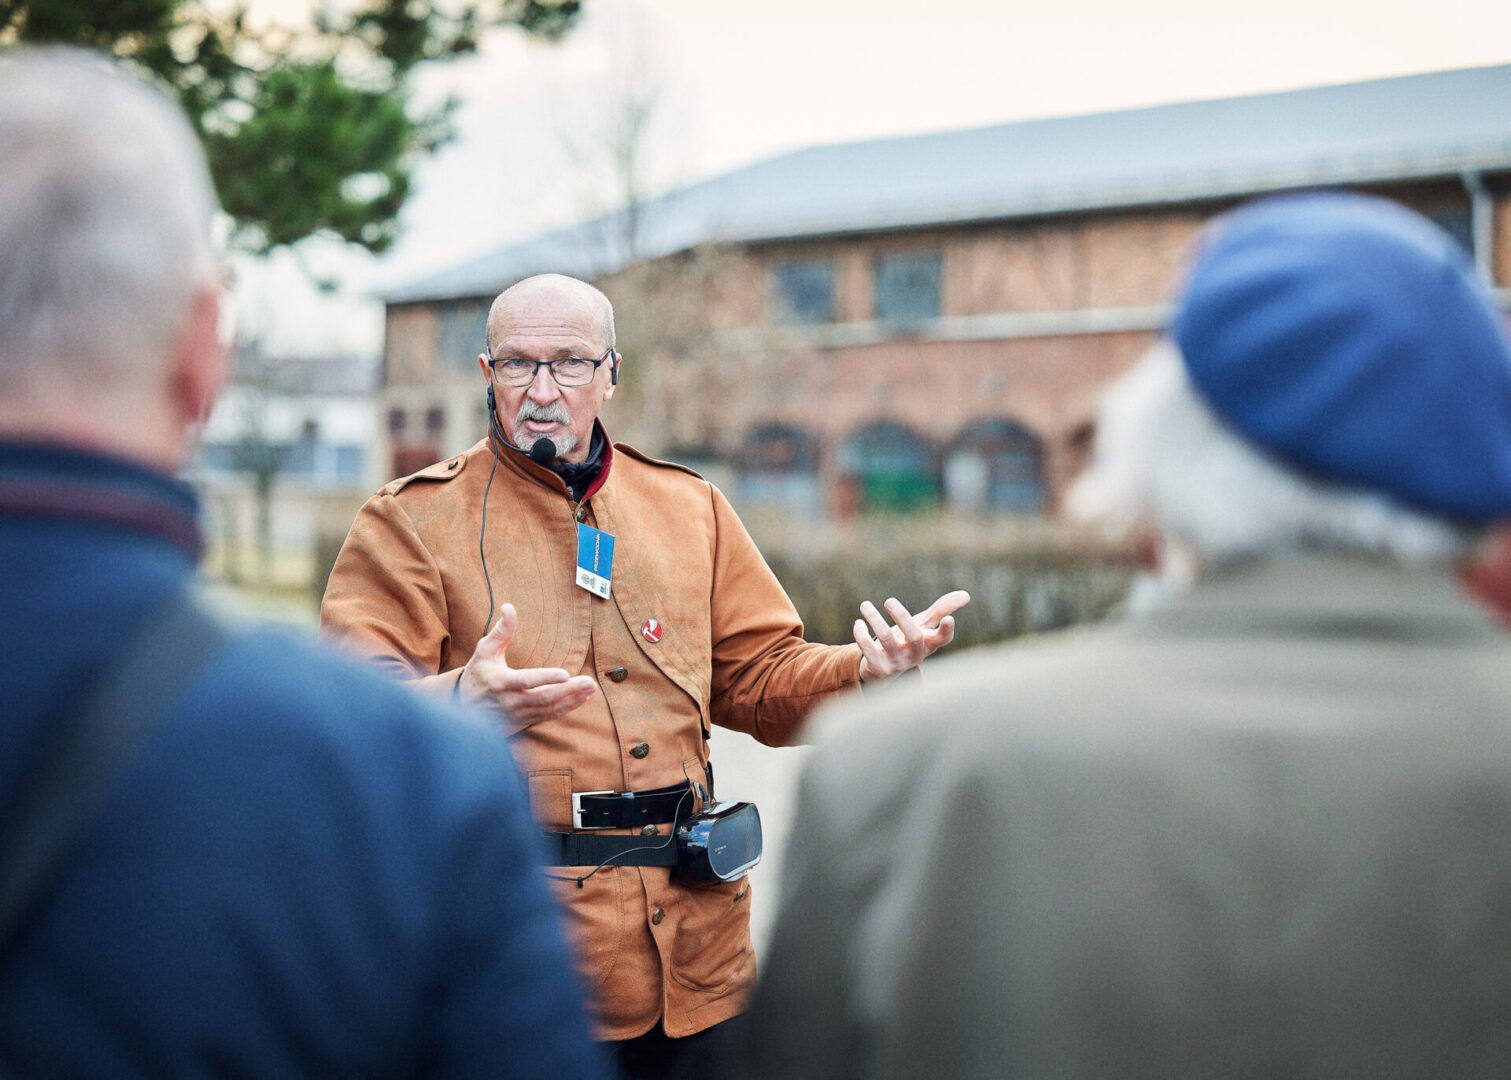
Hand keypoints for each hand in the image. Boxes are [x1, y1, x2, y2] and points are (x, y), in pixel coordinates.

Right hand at [459, 603, 595, 723]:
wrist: (464, 707)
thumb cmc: (478, 673)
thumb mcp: (485, 650)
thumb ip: (501, 630)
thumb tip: (509, 606)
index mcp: (500, 682)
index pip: (526, 680)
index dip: (546, 678)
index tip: (565, 673)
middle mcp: (509, 702)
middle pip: (544, 698)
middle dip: (569, 690)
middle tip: (590, 682)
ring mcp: (517, 715)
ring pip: (549, 709)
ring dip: (572, 700)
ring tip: (591, 688)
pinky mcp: (523, 722)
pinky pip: (548, 716)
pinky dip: (566, 708)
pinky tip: (581, 699)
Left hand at [854, 590, 970, 681]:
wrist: (883, 669)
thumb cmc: (907, 641)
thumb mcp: (923, 626)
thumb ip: (941, 610)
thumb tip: (967, 595)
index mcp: (928, 644)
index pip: (942, 639)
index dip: (947, 630)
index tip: (949, 619)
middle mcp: (915, 654)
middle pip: (914, 636)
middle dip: (902, 617)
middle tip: (889, 600)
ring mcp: (897, 662)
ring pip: (887, 638)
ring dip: (874, 618)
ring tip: (865, 605)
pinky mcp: (878, 667)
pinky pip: (868, 648)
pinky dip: (860, 633)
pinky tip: (859, 622)